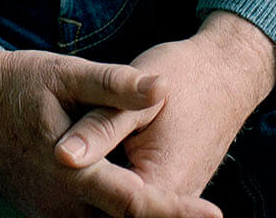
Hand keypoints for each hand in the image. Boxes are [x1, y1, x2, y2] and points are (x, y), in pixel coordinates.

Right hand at [0, 50, 219, 217]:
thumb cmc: (13, 80)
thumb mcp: (65, 72)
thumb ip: (115, 84)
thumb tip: (162, 88)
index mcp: (72, 171)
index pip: (136, 204)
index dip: (176, 214)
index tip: (215, 215)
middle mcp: (59, 203)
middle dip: (159, 216)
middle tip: (202, 211)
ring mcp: (46, 211)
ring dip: (134, 214)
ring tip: (176, 204)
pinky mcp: (40, 209)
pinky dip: (109, 212)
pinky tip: (128, 199)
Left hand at [55, 12, 275, 201]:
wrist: (227, 72)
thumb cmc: (183, 77)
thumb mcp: (137, 98)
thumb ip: (101, 129)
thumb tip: (62, 157)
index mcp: (160, 181)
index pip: (113, 209)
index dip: (76, 197)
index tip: (48, 175)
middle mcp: (173, 195)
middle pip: (116, 210)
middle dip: (86, 194)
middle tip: (52, 166)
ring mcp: (175, 191)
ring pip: (123, 204)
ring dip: (99, 190)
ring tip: (64, 163)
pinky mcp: (172, 183)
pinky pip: (138, 193)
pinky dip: (115, 181)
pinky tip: (93, 157)